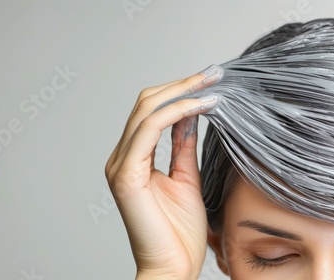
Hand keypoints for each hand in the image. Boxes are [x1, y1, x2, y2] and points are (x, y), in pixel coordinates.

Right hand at [105, 65, 221, 278]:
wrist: (172, 268)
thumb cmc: (179, 232)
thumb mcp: (187, 178)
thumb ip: (183, 146)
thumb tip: (190, 115)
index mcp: (133, 158)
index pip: (151, 112)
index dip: (179, 92)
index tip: (210, 82)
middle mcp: (121, 157)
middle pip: (146, 104)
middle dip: (181, 84)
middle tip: (213, 73)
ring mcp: (120, 165)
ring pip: (146, 111)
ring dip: (181, 92)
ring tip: (211, 84)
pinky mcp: (125, 176)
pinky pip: (150, 131)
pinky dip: (177, 113)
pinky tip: (202, 106)